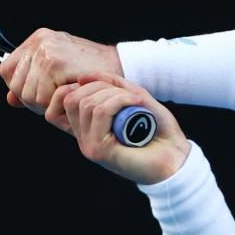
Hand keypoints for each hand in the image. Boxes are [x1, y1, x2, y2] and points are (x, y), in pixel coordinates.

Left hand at [0, 28, 122, 113]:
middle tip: (54, 100)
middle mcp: (40, 42)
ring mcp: (47, 51)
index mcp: (39, 39)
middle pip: (16, 85)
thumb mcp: (59, 71)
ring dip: (45, 104)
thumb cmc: (93, 70)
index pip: (6, 70)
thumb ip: (33, 82)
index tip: (37, 94)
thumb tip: (10, 100)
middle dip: (32, 100)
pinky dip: (55, 104)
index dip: (19, 88)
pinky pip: (42, 97)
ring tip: (64, 98)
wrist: (120, 66)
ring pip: (28, 94)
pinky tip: (70, 96)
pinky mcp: (55, 64)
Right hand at [47, 73, 190, 184]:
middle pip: (70, 98)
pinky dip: (120, 100)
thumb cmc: (157, 129)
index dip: (73, 87)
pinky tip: (137, 104)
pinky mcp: (100, 150)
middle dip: (99, 85)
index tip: (102, 85)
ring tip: (136, 101)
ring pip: (86, 104)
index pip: (57, 104)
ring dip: (114, 93)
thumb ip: (112, 84)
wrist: (176, 157)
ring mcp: (89, 145)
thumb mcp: (133, 97)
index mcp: (87, 127)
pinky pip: (100, 112)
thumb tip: (82, 76)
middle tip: (127, 94)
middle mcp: (83, 137)